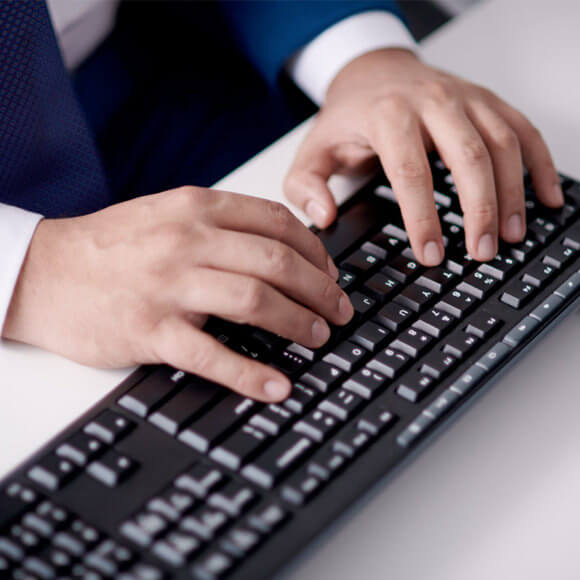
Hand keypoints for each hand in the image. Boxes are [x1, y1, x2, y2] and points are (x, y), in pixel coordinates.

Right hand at [3, 187, 352, 401]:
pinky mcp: (150, 330)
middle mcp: (187, 241)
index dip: (316, 252)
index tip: (331, 274)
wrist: (45, 271)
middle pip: (277, 262)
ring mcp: (169, 285)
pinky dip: (250, 374)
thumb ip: (220, 225)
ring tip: (319, 338)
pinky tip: (276, 385)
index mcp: (196, 208)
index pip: (277, 223)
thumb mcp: (166, 214)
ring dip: (298, 323)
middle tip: (339, 311)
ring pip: (255, 301)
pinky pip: (211, 354)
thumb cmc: (111, 246)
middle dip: (320, 290)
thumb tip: (278, 247)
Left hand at [285, 48, 562, 264]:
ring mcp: (465, 98)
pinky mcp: (487, 101)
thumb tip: (323, 217)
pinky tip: (547, 197)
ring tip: (511, 236)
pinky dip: (540, 164)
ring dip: (512, 193)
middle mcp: (432, 102)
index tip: (432, 255)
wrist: (374, 72)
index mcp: (388, 116)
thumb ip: (305, 186)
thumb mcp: (313, 150)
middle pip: (469, 158)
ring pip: (503, 144)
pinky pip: (523, 130)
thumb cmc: (348, 117)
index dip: (423, 219)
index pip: (411, 173)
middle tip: (481, 252)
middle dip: (479, 210)